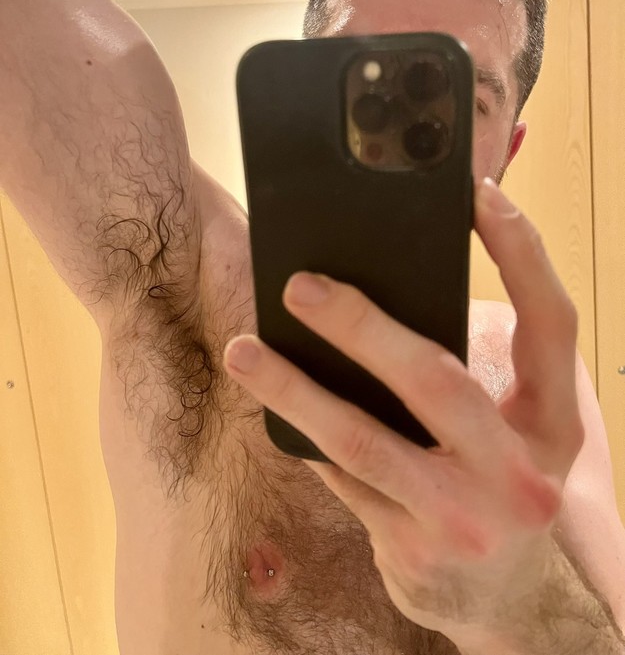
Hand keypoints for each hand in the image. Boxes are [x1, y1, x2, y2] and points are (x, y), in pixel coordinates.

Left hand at [223, 179, 583, 646]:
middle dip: (362, 327)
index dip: (520, 253)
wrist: (514, 604)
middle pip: (435, 380)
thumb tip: (396, 287)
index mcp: (553, 424)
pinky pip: (342, 480)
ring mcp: (460, 518)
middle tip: (300, 287)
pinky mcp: (410, 551)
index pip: (550, 323)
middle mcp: (516, 472)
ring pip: (362, 442)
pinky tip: (275, 408)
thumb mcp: (522, 430)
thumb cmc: (507, 487)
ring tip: (244, 351)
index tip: (477, 194)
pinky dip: (306, 438)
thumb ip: (483, 364)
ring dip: (294, 390)